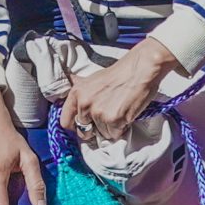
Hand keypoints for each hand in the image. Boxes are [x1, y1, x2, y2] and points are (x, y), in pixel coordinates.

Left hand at [60, 40, 177, 143]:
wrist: (139, 69)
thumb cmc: (119, 74)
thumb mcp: (92, 80)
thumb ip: (82, 93)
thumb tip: (71, 99)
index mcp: (76, 93)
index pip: (65, 121)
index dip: (75, 127)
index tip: (84, 127)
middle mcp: (84, 104)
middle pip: (83, 131)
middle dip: (94, 129)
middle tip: (105, 119)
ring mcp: (98, 113)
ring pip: (101, 134)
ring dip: (110, 128)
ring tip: (118, 111)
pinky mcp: (114, 120)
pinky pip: (114, 134)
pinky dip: (121, 129)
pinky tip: (125, 115)